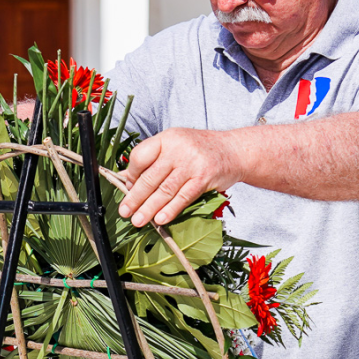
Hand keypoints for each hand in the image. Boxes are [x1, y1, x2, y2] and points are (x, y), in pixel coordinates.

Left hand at [118, 128, 243, 226]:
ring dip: (149, 208)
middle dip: (135, 197)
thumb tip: (124, 178)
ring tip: (138, 220)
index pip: (141, 156)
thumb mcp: (174, 146)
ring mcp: (192, 163)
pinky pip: (183, 197)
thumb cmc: (199, 149)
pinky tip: (160, 219)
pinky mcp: (204, 178)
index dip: (131, 175)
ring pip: (165, 190)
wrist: (234, 150)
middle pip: (151, 176)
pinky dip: (170, 210)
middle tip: (124, 212)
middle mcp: (178, 149)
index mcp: (167, 138)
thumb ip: (151, 160)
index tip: (127, 188)